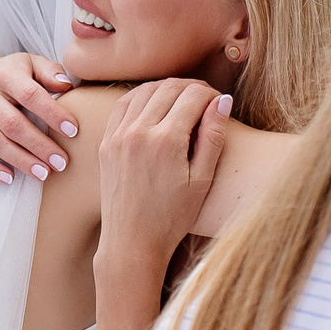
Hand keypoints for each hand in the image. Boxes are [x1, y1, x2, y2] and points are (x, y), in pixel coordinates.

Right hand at [0, 53, 77, 183]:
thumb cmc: (9, 73)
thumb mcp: (30, 63)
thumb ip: (50, 72)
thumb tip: (68, 85)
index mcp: (4, 76)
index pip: (29, 95)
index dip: (52, 113)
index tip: (72, 131)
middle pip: (12, 124)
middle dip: (39, 145)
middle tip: (61, 162)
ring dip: (21, 161)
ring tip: (44, 174)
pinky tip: (10, 178)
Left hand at [96, 79, 230, 288]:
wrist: (131, 242)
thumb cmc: (172, 218)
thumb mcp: (201, 180)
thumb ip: (213, 137)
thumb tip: (223, 101)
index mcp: (165, 141)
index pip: (193, 96)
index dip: (212, 95)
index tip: (220, 103)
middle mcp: (138, 132)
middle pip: (170, 87)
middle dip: (192, 88)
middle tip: (207, 99)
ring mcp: (118, 135)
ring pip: (145, 90)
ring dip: (167, 88)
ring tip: (184, 101)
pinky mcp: (106, 142)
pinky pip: (124, 104)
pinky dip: (142, 96)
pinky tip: (156, 105)